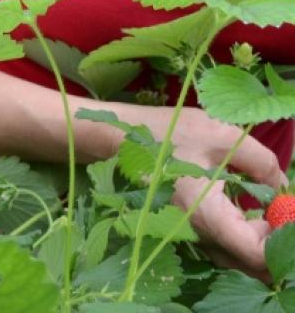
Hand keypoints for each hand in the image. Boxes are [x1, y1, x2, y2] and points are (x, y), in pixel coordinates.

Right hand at [122, 104, 285, 276]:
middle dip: (278, 245)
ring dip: (262, 243)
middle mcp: (201, 236)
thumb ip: (261, 163)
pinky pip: (225, 248)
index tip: (289, 212)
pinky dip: (244, 238)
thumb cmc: (171, 134)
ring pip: (239, 260)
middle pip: (253, 266)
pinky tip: (249, 210)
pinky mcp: (188, 230)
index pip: (259, 254)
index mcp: (210, 216)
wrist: (122, 138)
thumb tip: (280, 186)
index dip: (284, 239)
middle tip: (285, 213)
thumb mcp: (223, 137)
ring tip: (271, 211)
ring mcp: (193, 237)